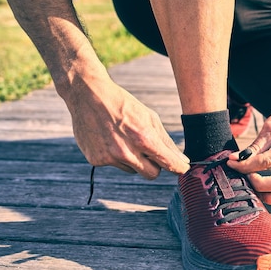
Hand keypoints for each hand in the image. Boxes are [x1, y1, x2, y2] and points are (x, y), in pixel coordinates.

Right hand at [65, 75, 189, 178]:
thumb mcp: (149, 117)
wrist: (88, 95)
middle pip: (152, 174)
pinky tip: (110, 138)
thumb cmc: (123, 105)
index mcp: (143, 138)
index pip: (167, 163)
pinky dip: (116, 156)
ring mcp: (110, 157)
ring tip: (124, 137)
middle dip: (156, 166)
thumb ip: (165, 141)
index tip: (183, 168)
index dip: (178, 167)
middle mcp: (126, 152)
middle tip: (151, 152)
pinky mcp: (96, 160)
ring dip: (134, 159)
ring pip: (133, 170)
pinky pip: (115, 165)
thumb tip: (182, 160)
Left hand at [227, 107, 270, 204]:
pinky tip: (262, 186)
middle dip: (258, 184)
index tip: (232, 164)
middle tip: (244, 175)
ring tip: (252, 182)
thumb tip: (234, 159)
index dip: (247, 165)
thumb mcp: (270, 128)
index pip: (267, 162)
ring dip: (267, 193)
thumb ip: (254, 147)